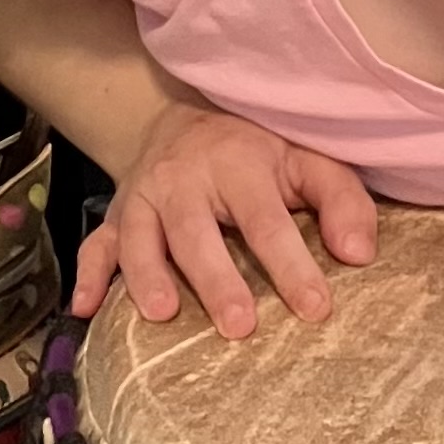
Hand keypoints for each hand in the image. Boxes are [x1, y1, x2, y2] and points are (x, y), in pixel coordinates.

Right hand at [74, 101, 375, 339]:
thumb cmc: (259, 153)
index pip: (265, 218)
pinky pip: (94, 244)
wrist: (185, 118)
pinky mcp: (115, 215)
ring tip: (161, 315)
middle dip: (215, 279)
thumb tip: (359, 254)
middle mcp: (184, 179)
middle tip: (239, 326)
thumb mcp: (308, 159)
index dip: (290, 264)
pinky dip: (87, 276)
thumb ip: (340, 201)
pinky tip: (85, 311)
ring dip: (146, 275)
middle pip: (195, 231)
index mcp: (238, 163)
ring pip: (137, 237)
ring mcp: (143, 197)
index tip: (314, 308)